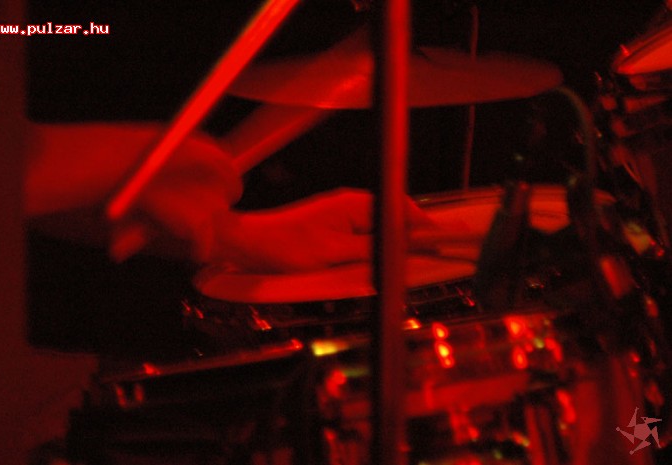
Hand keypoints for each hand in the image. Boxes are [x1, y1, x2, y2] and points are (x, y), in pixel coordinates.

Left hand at [209, 188, 448, 272]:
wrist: (250, 245)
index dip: (426, 229)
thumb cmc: (287, 247)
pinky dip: (374, 251)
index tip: (447, 242)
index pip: (403, 212)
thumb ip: (375, 248)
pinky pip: (364, 239)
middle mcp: (351, 206)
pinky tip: (374, 264)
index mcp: (355, 204)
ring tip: (404, 265)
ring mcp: (342, 217)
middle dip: (411, 240)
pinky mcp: (333, 230)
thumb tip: (408, 247)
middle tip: (429, 260)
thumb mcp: (336, 253)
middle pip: (394, 221)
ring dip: (391, 248)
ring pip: (380, 232)